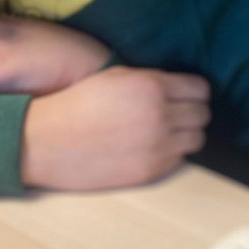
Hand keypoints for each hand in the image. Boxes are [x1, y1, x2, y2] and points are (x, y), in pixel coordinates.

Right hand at [20, 67, 209, 189]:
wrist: (45, 140)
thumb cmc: (77, 103)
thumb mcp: (116, 77)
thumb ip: (153, 81)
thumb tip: (182, 89)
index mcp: (152, 87)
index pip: (201, 89)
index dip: (193, 92)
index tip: (184, 95)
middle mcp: (160, 116)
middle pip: (203, 115)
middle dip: (191, 112)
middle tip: (174, 114)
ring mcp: (157, 146)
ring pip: (197, 140)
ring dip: (185, 135)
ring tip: (165, 132)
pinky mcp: (150, 171)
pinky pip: (179, 160)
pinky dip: (170, 154)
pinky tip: (149, 147)